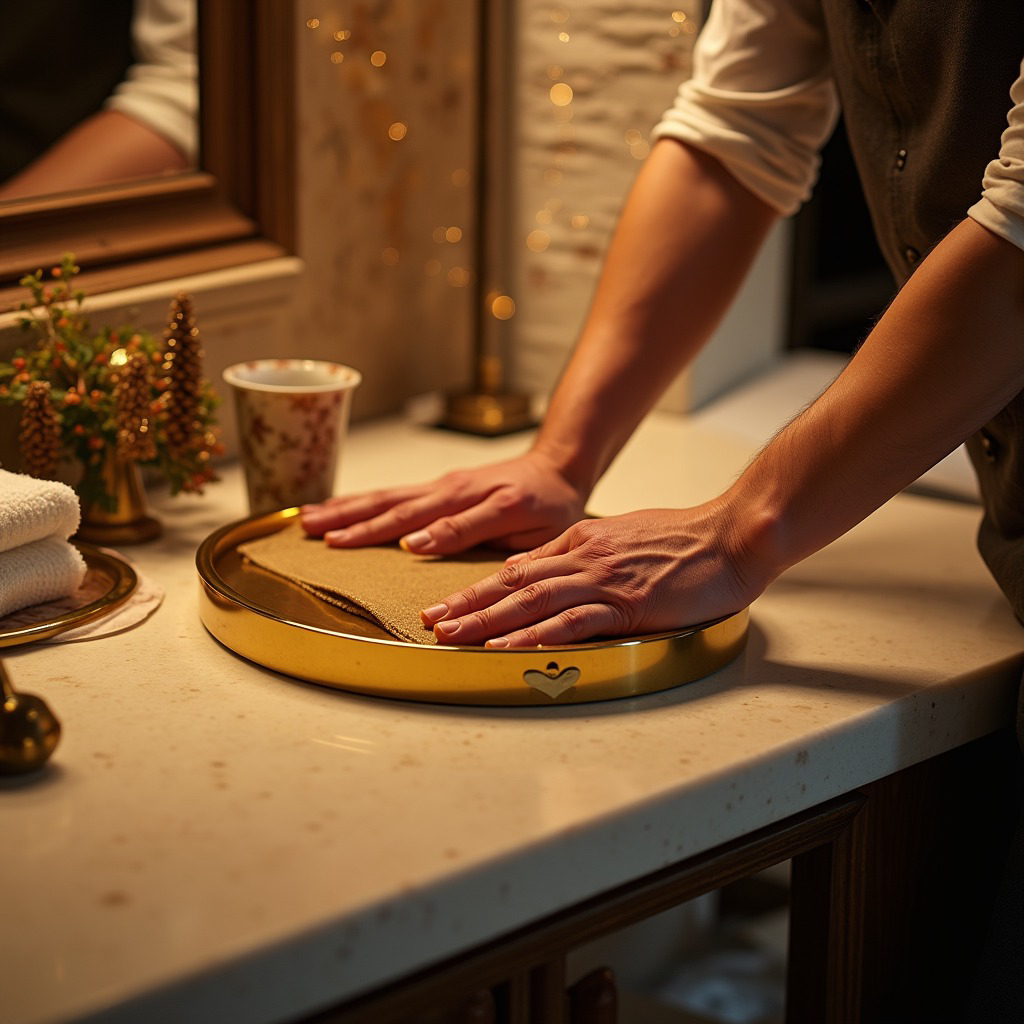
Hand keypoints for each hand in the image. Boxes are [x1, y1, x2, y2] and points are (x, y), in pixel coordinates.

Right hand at [299, 452, 586, 553]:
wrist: (554, 467)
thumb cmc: (552, 507)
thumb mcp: (545, 532)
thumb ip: (507, 543)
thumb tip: (459, 556)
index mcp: (498, 504)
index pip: (459, 523)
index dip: (434, 535)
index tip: (405, 547)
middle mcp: (461, 489)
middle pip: (407, 507)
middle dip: (363, 522)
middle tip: (322, 536)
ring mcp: (443, 485)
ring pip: (387, 499)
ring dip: (346, 510)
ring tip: (307, 521)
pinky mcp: (433, 486)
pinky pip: (390, 495)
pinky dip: (356, 502)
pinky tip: (328, 510)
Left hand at [419, 505, 761, 646]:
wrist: (730, 535)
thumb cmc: (684, 540)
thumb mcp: (621, 537)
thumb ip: (580, 554)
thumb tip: (540, 571)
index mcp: (581, 541)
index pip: (518, 567)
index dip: (479, 588)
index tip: (449, 604)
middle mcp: (584, 557)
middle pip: (514, 582)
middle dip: (468, 604)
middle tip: (430, 621)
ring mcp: (604, 579)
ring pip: (533, 600)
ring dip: (488, 620)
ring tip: (452, 635)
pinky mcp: (628, 603)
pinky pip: (573, 621)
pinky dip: (537, 634)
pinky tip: (509, 646)